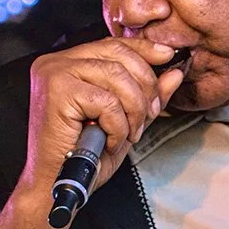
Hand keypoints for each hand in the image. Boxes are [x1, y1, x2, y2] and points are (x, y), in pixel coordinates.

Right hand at [20, 38, 187, 206]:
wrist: (55, 183)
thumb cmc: (83, 155)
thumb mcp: (124, 121)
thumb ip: (146, 97)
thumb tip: (174, 73)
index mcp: (69, 63)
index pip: (114, 45)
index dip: (144, 49)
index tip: (169, 56)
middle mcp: (57, 62)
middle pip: (119, 56)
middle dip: (145, 88)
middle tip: (148, 116)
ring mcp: (55, 73)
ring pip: (117, 77)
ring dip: (133, 110)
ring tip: (128, 133)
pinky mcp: (57, 91)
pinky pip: (107, 101)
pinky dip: (117, 125)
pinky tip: (110, 140)